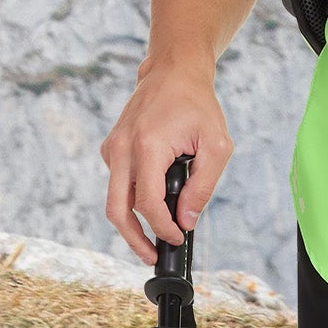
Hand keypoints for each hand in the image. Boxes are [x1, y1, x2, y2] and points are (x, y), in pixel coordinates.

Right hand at [100, 57, 232, 262]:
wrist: (174, 70)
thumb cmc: (198, 105)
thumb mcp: (216, 144)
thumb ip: (203, 185)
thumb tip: (186, 219)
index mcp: (147, 146)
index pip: (149, 203)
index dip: (163, 228)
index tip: (178, 237)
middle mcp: (122, 148)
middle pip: (117, 210)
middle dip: (134, 239)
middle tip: (151, 256)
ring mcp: (113, 147)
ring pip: (116, 198)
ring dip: (133, 219)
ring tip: (154, 235)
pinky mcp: (111, 146)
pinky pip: (119, 182)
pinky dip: (134, 195)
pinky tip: (156, 195)